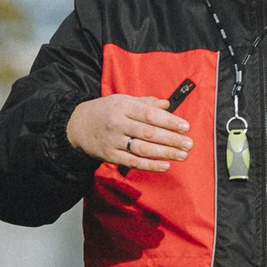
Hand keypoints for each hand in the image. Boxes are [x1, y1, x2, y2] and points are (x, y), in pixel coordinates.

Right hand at [67, 92, 192, 172]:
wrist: (77, 125)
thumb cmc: (105, 111)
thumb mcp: (123, 100)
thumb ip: (145, 103)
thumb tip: (167, 105)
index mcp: (123, 107)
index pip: (150, 114)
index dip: (169, 121)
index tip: (185, 127)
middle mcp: (118, 124)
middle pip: (149, 133)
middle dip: (171, 139)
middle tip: (188, 144)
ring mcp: (114, 141)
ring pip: (142, 149)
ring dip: (165, 153)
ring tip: (182, 155)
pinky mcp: (110, 156)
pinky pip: (133, 162)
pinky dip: (150, 165)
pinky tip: (165, 165)